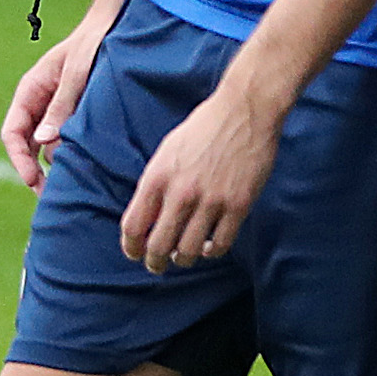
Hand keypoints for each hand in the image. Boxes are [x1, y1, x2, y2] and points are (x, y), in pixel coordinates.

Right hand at [1, 11, 114, 187]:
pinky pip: (65, 140)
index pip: (13, 133)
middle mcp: (38, 103)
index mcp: (30, 90)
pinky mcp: (73, 114)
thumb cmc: (93, 42)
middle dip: (34, 172)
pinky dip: (70, 154)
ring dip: (55, 165)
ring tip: (73, 184)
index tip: (31, 180)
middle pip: (26, 146)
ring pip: (46, 146)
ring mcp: (55, 110)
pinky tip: (85, 168)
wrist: (113, 25)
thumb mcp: (77, 73)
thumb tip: (44, 142)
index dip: (19, 159)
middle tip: (49, 196)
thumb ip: (62, 105)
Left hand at [121, 80, 282, 271]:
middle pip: (159, 246)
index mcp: (157, 177)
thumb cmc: (203, 128)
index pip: (133, 226)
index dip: (131, 247)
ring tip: (185, 256)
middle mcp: (181, 192)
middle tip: (157, 265)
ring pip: (190, 251)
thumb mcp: (167, 152)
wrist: (244, 110)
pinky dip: (213, 251)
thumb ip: (155, 185)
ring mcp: (211, 200)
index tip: (135, 253)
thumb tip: (147, 219)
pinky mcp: (238, 205)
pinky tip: (210, 246)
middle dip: (155, 262)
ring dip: (184, 258)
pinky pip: (221, 244)